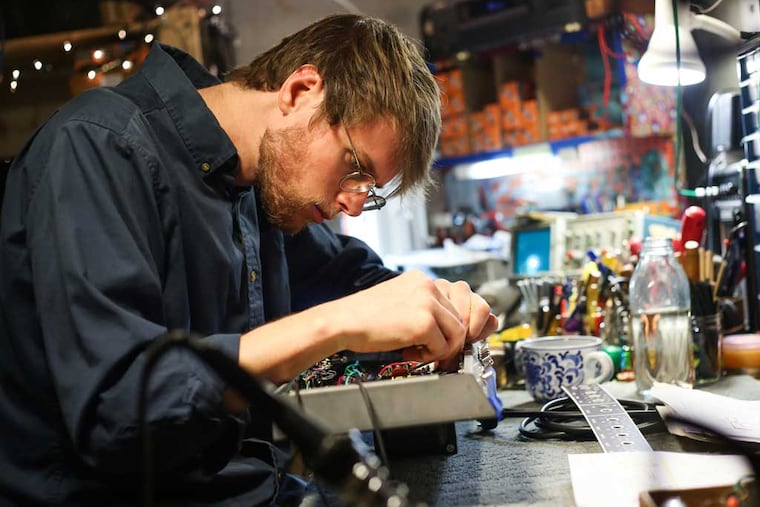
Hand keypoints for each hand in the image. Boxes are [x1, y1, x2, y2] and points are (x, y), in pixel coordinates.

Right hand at [336, 271, 497, 364]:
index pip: (465, 297)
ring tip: (419, 349)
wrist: (342, 321)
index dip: (465, 322)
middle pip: (468, 314)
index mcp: (424, 280)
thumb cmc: (367, 318)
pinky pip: (444, 347)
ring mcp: (428, 302)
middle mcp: (429, 286)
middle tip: (441, 349)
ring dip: (443, 348)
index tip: (455, 337)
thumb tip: (470, 327)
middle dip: (460, 336)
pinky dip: (430, 356)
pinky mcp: (424, 322)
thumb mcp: (405, 305)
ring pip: (459, 333)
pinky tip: (409, 351)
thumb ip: (434, 311)